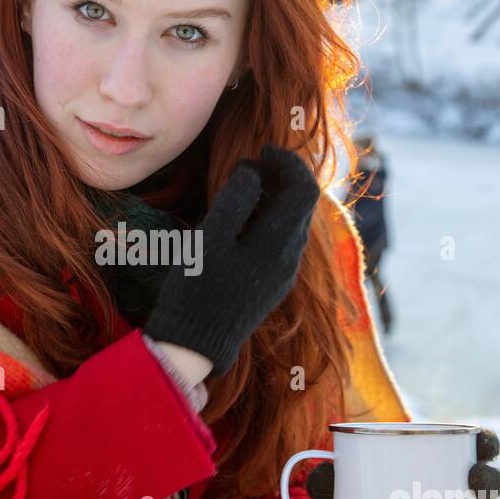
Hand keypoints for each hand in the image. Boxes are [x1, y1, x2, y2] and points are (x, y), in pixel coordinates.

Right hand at [144, 143, 320, 377]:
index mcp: (279, 244)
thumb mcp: (209, 238)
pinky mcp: (272, 285)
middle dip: (281, 177)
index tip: (261, 150)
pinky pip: (282, 241)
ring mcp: (283, 274)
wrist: (195, 347)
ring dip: (275, 198)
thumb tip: (253, 171)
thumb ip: (234, 199)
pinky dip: (269, 219)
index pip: (304, 189)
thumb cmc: (196, 290)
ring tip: (243, 188)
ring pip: (292, 223)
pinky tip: (242, 219)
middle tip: (249, 165)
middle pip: (301, 204)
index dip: (288, 162)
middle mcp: (290, 259)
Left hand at [303, 428, 499, 498]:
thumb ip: (326, 478)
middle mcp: (456, 497)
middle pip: (490, 484)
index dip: (487, 443)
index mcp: (438, 466)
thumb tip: (324, 469)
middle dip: (491, 479)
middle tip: (474, 479)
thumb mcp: (336, 490)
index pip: (476, 448)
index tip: (482, 442)